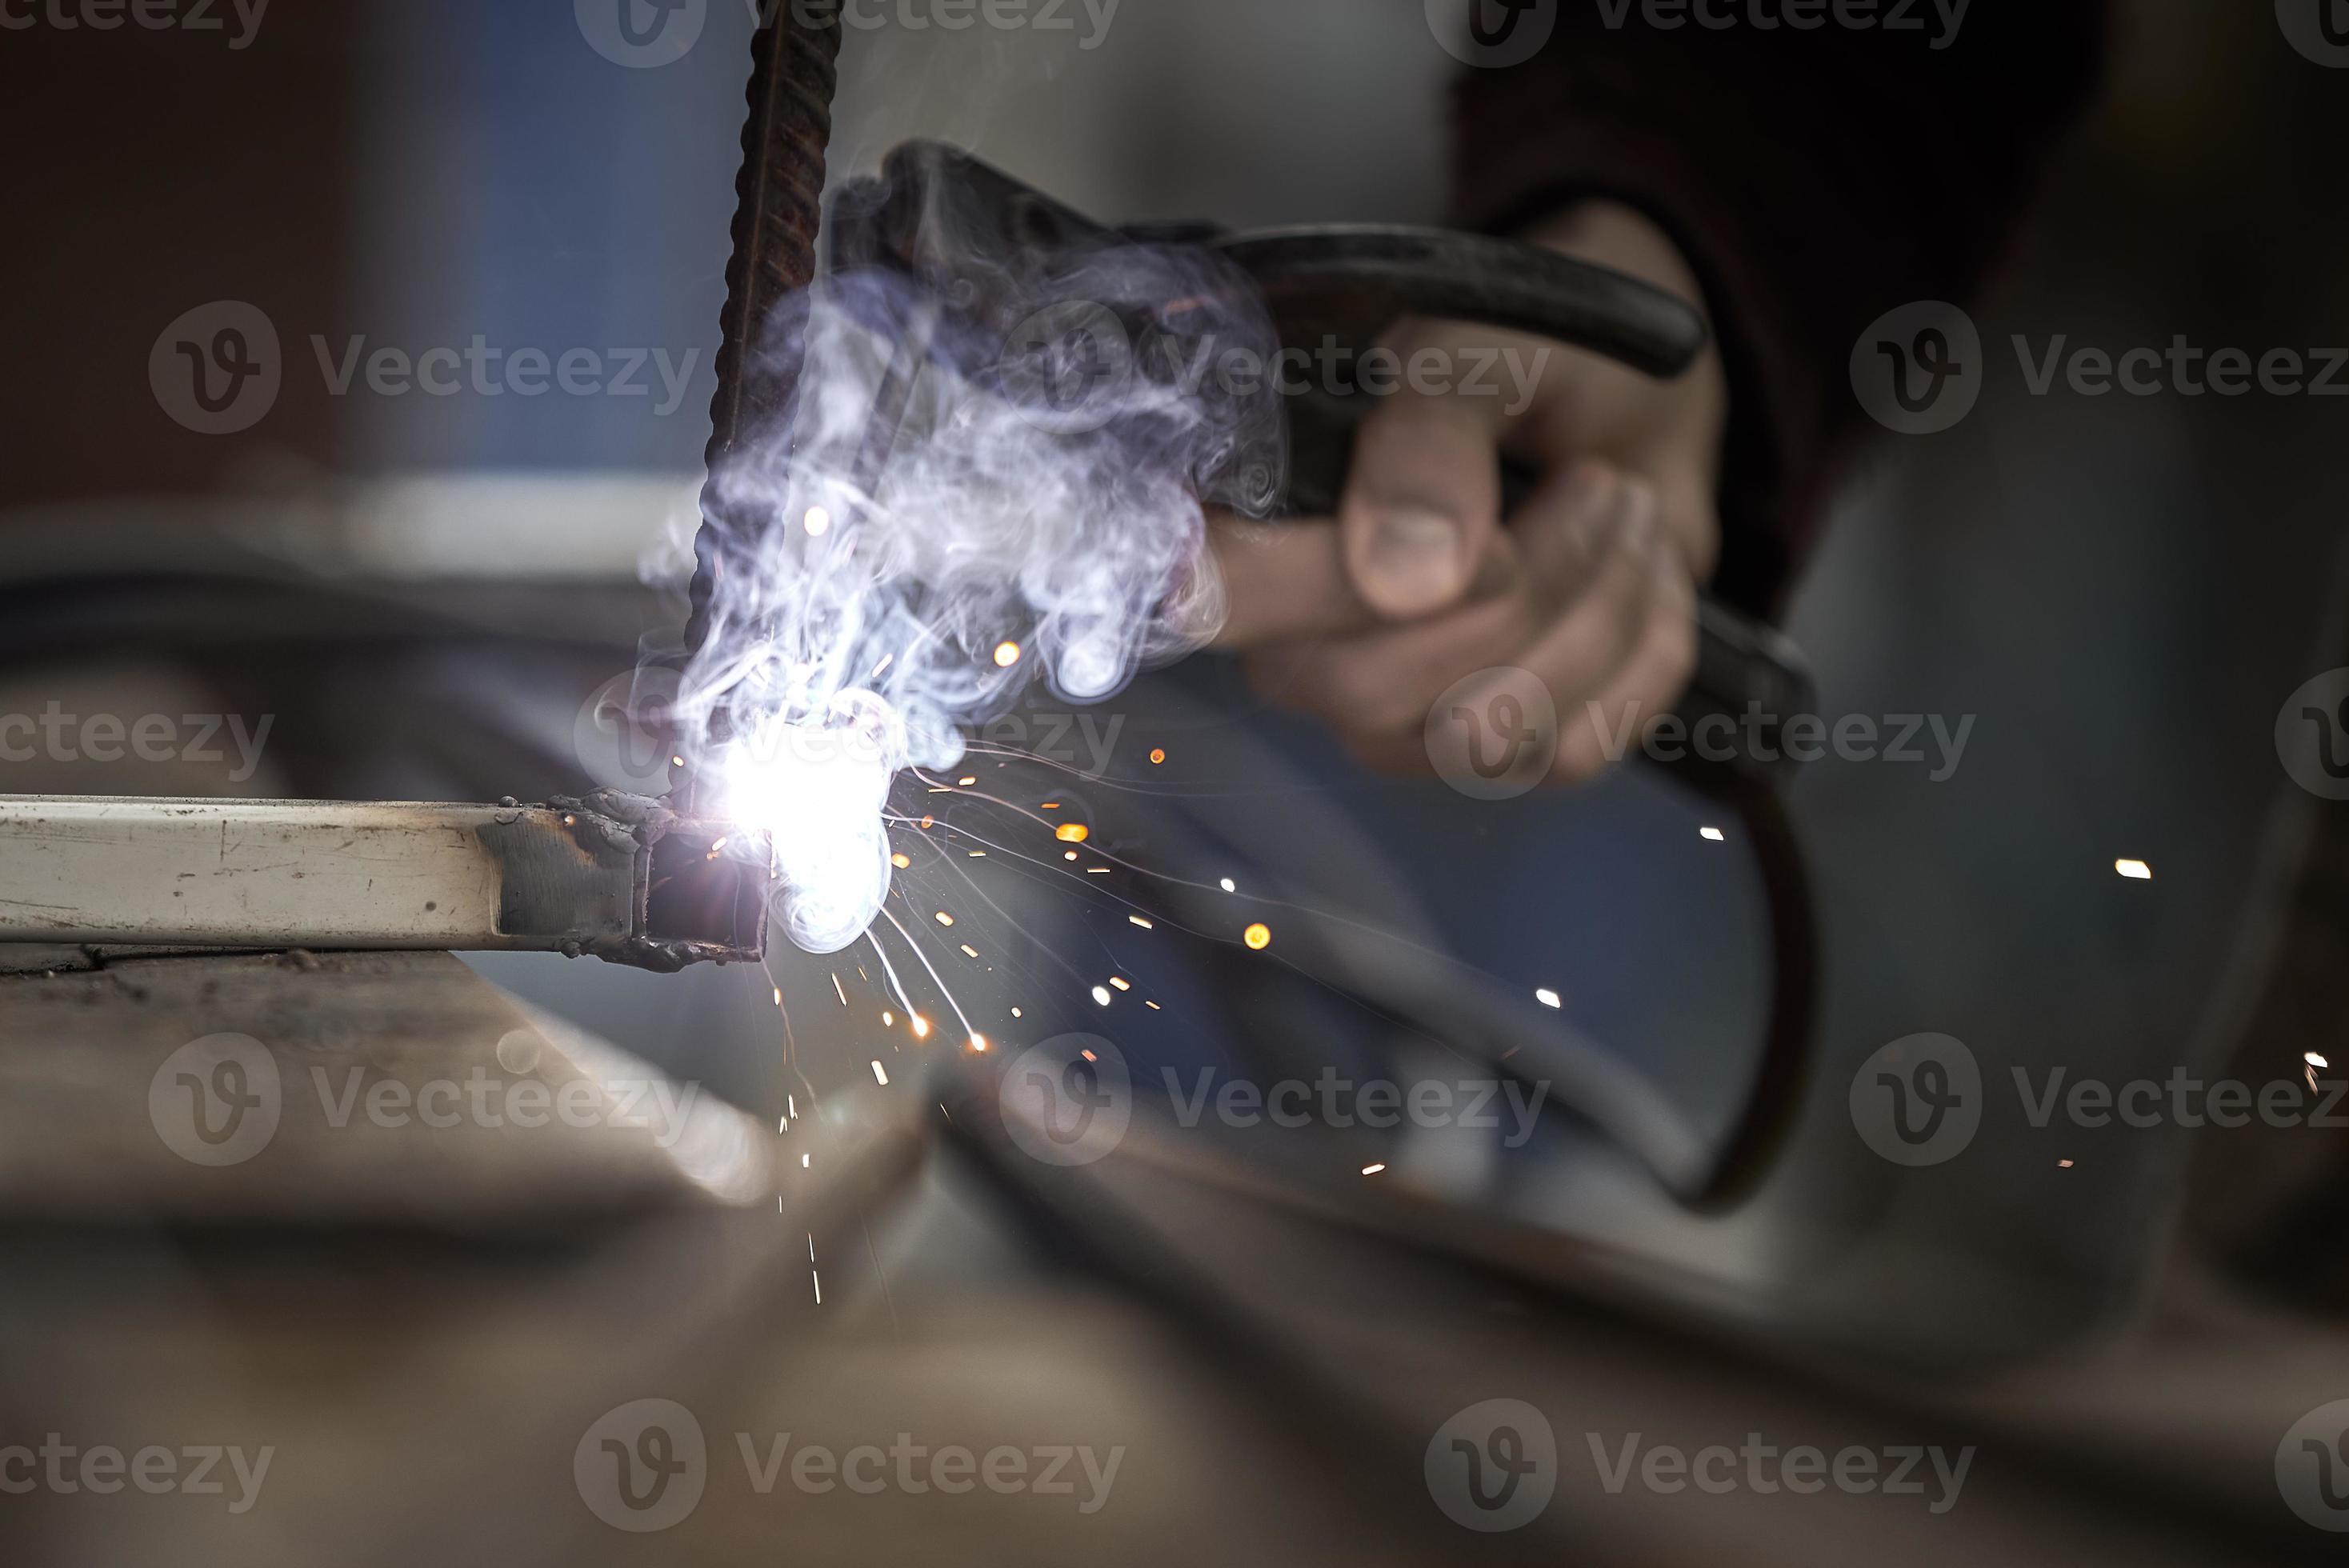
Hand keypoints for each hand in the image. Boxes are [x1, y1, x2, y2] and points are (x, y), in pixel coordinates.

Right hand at [1209, 201, 1725, 783]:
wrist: (1637, 406)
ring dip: (1598, 604)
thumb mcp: (1480, 352)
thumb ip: (1427, 438)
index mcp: (1252, 535)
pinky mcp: (1499, 759)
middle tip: (1596, 482)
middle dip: (1525, 581)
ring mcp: (1398, 726)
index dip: (1325, 576)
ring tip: (1622, 506)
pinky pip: (1578, 752)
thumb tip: (1402, 578)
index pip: (1223, 600)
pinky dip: (1639, 650)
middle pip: (1375, 690)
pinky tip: (1634, 576)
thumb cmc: (1532, 364)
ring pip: (1489, 737)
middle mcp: (1301, 654)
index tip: (1466, 516)